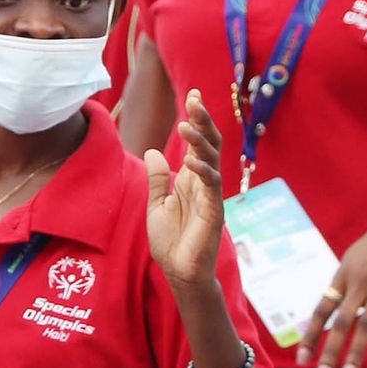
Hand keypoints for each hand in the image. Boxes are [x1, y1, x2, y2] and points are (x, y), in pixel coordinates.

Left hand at [145, 90, 223, 288]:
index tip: (192, 95)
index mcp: (191, 179)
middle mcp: (204, 183)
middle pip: (209, 144)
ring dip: (200, 141)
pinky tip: (190, 162)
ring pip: (211, 160)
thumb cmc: (171, 241)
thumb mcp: (156, 204)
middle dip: (203, 121)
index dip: (196, 119)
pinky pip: (211, 187)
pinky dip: (202, 172)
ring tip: (186, 123)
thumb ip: (157, 179)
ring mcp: (211, 196)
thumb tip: (153, 152)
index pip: (198, 142)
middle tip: (194, 98)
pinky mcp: (213, 212)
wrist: (180, 272)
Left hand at [297, 196, 366, 367]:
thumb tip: (330, 311)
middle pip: (340, 323)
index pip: (322, 310)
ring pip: (366, 326)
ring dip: (356, 353)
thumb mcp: (353, 259)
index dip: (311, 335)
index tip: (302, 359)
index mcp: (342, 276)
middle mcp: (359, 283)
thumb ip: (343, 286)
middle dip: (329, 352)